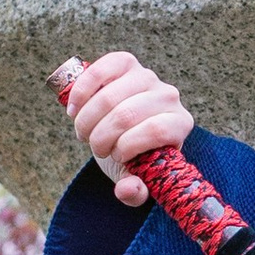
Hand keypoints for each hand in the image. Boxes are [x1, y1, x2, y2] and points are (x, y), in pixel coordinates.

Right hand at [61, 49, 192, 206]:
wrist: (120, 129)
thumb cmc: (131, 155)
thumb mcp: (134, 177)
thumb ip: (135, 192)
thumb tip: (129, 188)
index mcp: (179, 124)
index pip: (157, 130)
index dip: (128, 146)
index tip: (115, 157)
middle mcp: (169, 96)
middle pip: (128, 114)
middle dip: (101, 137)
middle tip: (94, 147)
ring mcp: (147, 76)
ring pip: (109, 96)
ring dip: (87, 120)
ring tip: (83, 132)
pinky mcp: (125, 63)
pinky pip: (100, 70)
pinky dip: (82, 92)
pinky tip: (75, 110)